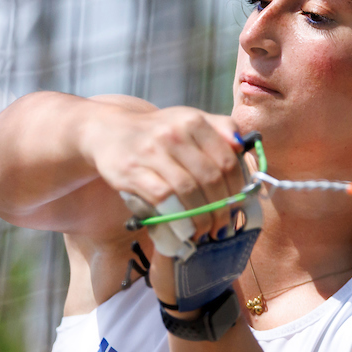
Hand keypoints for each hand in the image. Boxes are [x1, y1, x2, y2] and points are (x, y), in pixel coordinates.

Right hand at [81, 105, 244, 240]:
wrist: (109, 131)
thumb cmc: (159, 131)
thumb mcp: (190, 121)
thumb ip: (221, 128)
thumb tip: (242, 146)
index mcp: (193, 121)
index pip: (227, 160)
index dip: (238, 187)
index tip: (239, 204)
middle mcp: (173, 133)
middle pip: (211, 178)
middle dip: (222, 207)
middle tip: (224, 223)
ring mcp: (150, 152)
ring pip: (189, 191)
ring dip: (202, 216)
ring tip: (206, 230)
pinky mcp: (131, 172)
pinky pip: (164, 199)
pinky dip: (179, 217)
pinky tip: (185, 228)